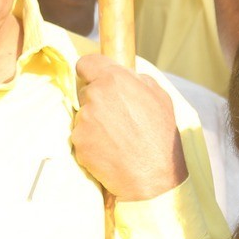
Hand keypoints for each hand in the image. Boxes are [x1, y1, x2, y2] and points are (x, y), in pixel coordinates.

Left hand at [71, 54, 185, 199]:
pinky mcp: (79, 141)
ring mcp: (85, 119)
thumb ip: (137, 80)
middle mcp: (96, 95)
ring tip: (117, 138)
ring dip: (95, 124)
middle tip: (118, 119)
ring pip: (84, 116)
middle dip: (98, 102)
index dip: (91, 72)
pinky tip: (110, 151)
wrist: (153, 175)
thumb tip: (124, 74)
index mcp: (115, 79)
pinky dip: (92, 143)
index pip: (86, 63)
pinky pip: (82, 137)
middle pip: (86, 91)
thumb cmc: (160, 136)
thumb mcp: (160, 97)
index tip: (94, 80)